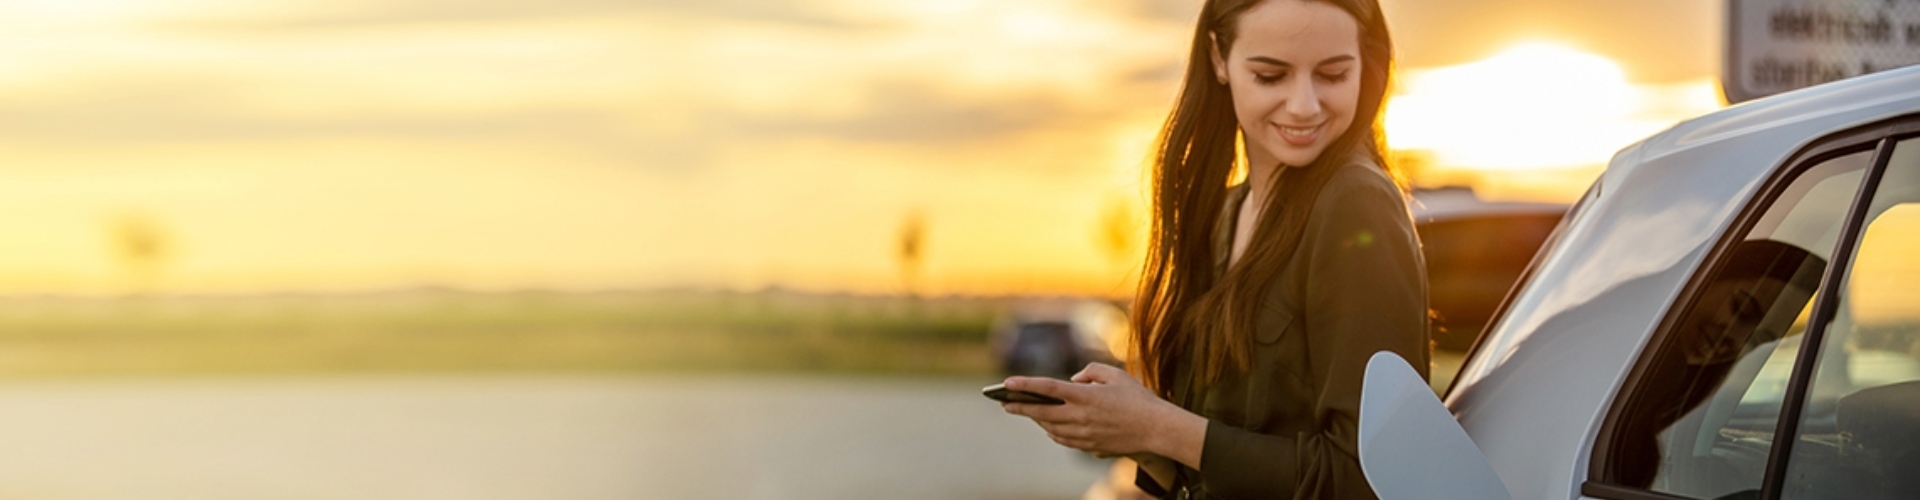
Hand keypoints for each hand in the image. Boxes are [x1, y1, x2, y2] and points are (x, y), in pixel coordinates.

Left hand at [1000, 363, 1205, 464]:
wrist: (1157, 429)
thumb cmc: (1138, 398)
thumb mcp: (1115, 374)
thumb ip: (1090, 371)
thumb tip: (1073, 380)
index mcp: (1085, 396)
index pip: (1047, 389)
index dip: (1025, 385)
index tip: (1006, 382)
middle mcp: (1081, 417)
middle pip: (1042, 413)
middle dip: (1020, 408)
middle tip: (1004, 403)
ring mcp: (1084, 435)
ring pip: (1051, 428)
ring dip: (1036, 420)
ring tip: (1026, 412)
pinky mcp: (1090, 447)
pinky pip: (1064, 440)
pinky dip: (1053, 432)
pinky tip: (1049, 426)